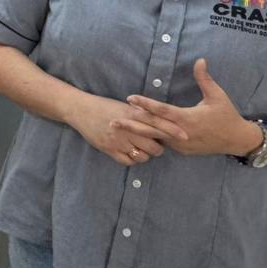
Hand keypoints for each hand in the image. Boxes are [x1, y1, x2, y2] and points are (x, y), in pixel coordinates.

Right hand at [67, 93, 187, 165]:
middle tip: (154, 144)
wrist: (80, 109)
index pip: (158, 123)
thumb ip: (142, 114)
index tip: (186, 136)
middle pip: (153, 146)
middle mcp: (127, 128)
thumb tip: (161, 120)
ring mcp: (118, 140)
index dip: (172, 131)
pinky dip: (132, 159)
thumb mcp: (125, 106)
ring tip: (140, 148)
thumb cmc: (104, 106)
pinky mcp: (108, 149)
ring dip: (144, 154)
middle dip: (157, 148)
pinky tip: (130, 152)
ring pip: (142, 156)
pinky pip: (128, 161)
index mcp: (133, 114)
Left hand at [126, 58, 260, 156]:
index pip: (162, 111)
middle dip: (131, 124)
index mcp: (187, 118)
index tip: (130, 98)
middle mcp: (181, 133)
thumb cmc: (227, 115)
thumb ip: (205, 78)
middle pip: (152, 128)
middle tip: (112, 120)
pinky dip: (150, 139)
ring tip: (118, 128)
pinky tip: (134, 136)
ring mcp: (180, 144)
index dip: (145, 104)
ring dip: (137, 132)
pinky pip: (163, 144)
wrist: (237, 140)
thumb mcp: (217, 95)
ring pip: (155, 138)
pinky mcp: (182, 150)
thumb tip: (200, 59)